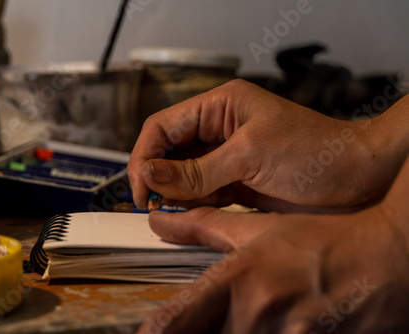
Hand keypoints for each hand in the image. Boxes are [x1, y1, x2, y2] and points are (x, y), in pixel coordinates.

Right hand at [127, 79, 406, 212]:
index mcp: (220, 107)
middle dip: (157, 177)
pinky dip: (191, 205)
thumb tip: (149, 173)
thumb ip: (196, 170)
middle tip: (152, 203)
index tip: (140, 187)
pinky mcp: (234, 182)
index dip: (144, 156)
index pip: (163, 126)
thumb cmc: (316, 151)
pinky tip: (190, 214)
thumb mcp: (250, 156)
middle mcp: (218, 129)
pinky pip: (200, 193)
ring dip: (173, 193)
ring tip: (171, 210)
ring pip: (181, 175)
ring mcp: (225, 158)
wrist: (359, 178)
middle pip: (167, 151)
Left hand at [137, 205, 408, 332]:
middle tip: (197, 324)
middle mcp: (254, 318)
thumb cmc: (321, 242)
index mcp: (236, 282)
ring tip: (245, 317)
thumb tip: (159, 222)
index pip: (173, 322)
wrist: (383, 261)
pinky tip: (268, 325)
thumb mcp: (256, 227)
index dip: (152, 333)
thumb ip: (201, 227)